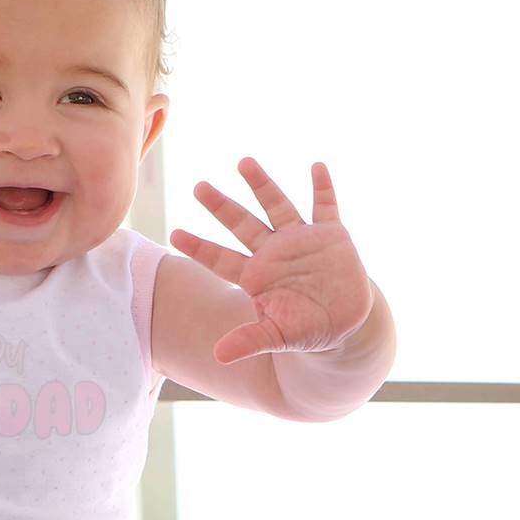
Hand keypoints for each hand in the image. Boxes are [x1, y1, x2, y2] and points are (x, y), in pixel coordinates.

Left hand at [170, 158, 372, 364]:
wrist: (345, 322)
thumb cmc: (305, 328)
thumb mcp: (278, 336)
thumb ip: (249, 340)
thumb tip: (218, 356)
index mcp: (256, 275)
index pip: (220, 258)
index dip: (199, 247)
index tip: (174, 234)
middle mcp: (273, 251)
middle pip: (241, 224)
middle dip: (221, 206)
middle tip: (197, 187)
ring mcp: (300, 239)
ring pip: (277, 205)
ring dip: (262, 185)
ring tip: (243, 162)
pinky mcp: (331, 235)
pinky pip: (326, 206)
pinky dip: (323, 188)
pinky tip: (317, 166)